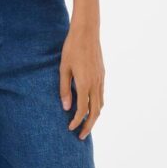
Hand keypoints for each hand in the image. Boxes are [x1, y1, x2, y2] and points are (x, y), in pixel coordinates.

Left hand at [59, 24, 104, 139]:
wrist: (87, 31)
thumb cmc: (72, 47)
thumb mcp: (64, 67)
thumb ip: (65, 88)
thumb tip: (66, 108)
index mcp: (85, 83)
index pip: (82, 110)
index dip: (76, 122)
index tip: (70, 128)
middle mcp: (96, 84)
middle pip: (95, 112)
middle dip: (89, 126)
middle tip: (81, 136)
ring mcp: (101, 79)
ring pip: (101, 104)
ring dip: (95, 117)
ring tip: (87, 124)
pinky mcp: (103, 74)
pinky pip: (102, 94)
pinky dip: (98, 105)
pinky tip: (92, 105)